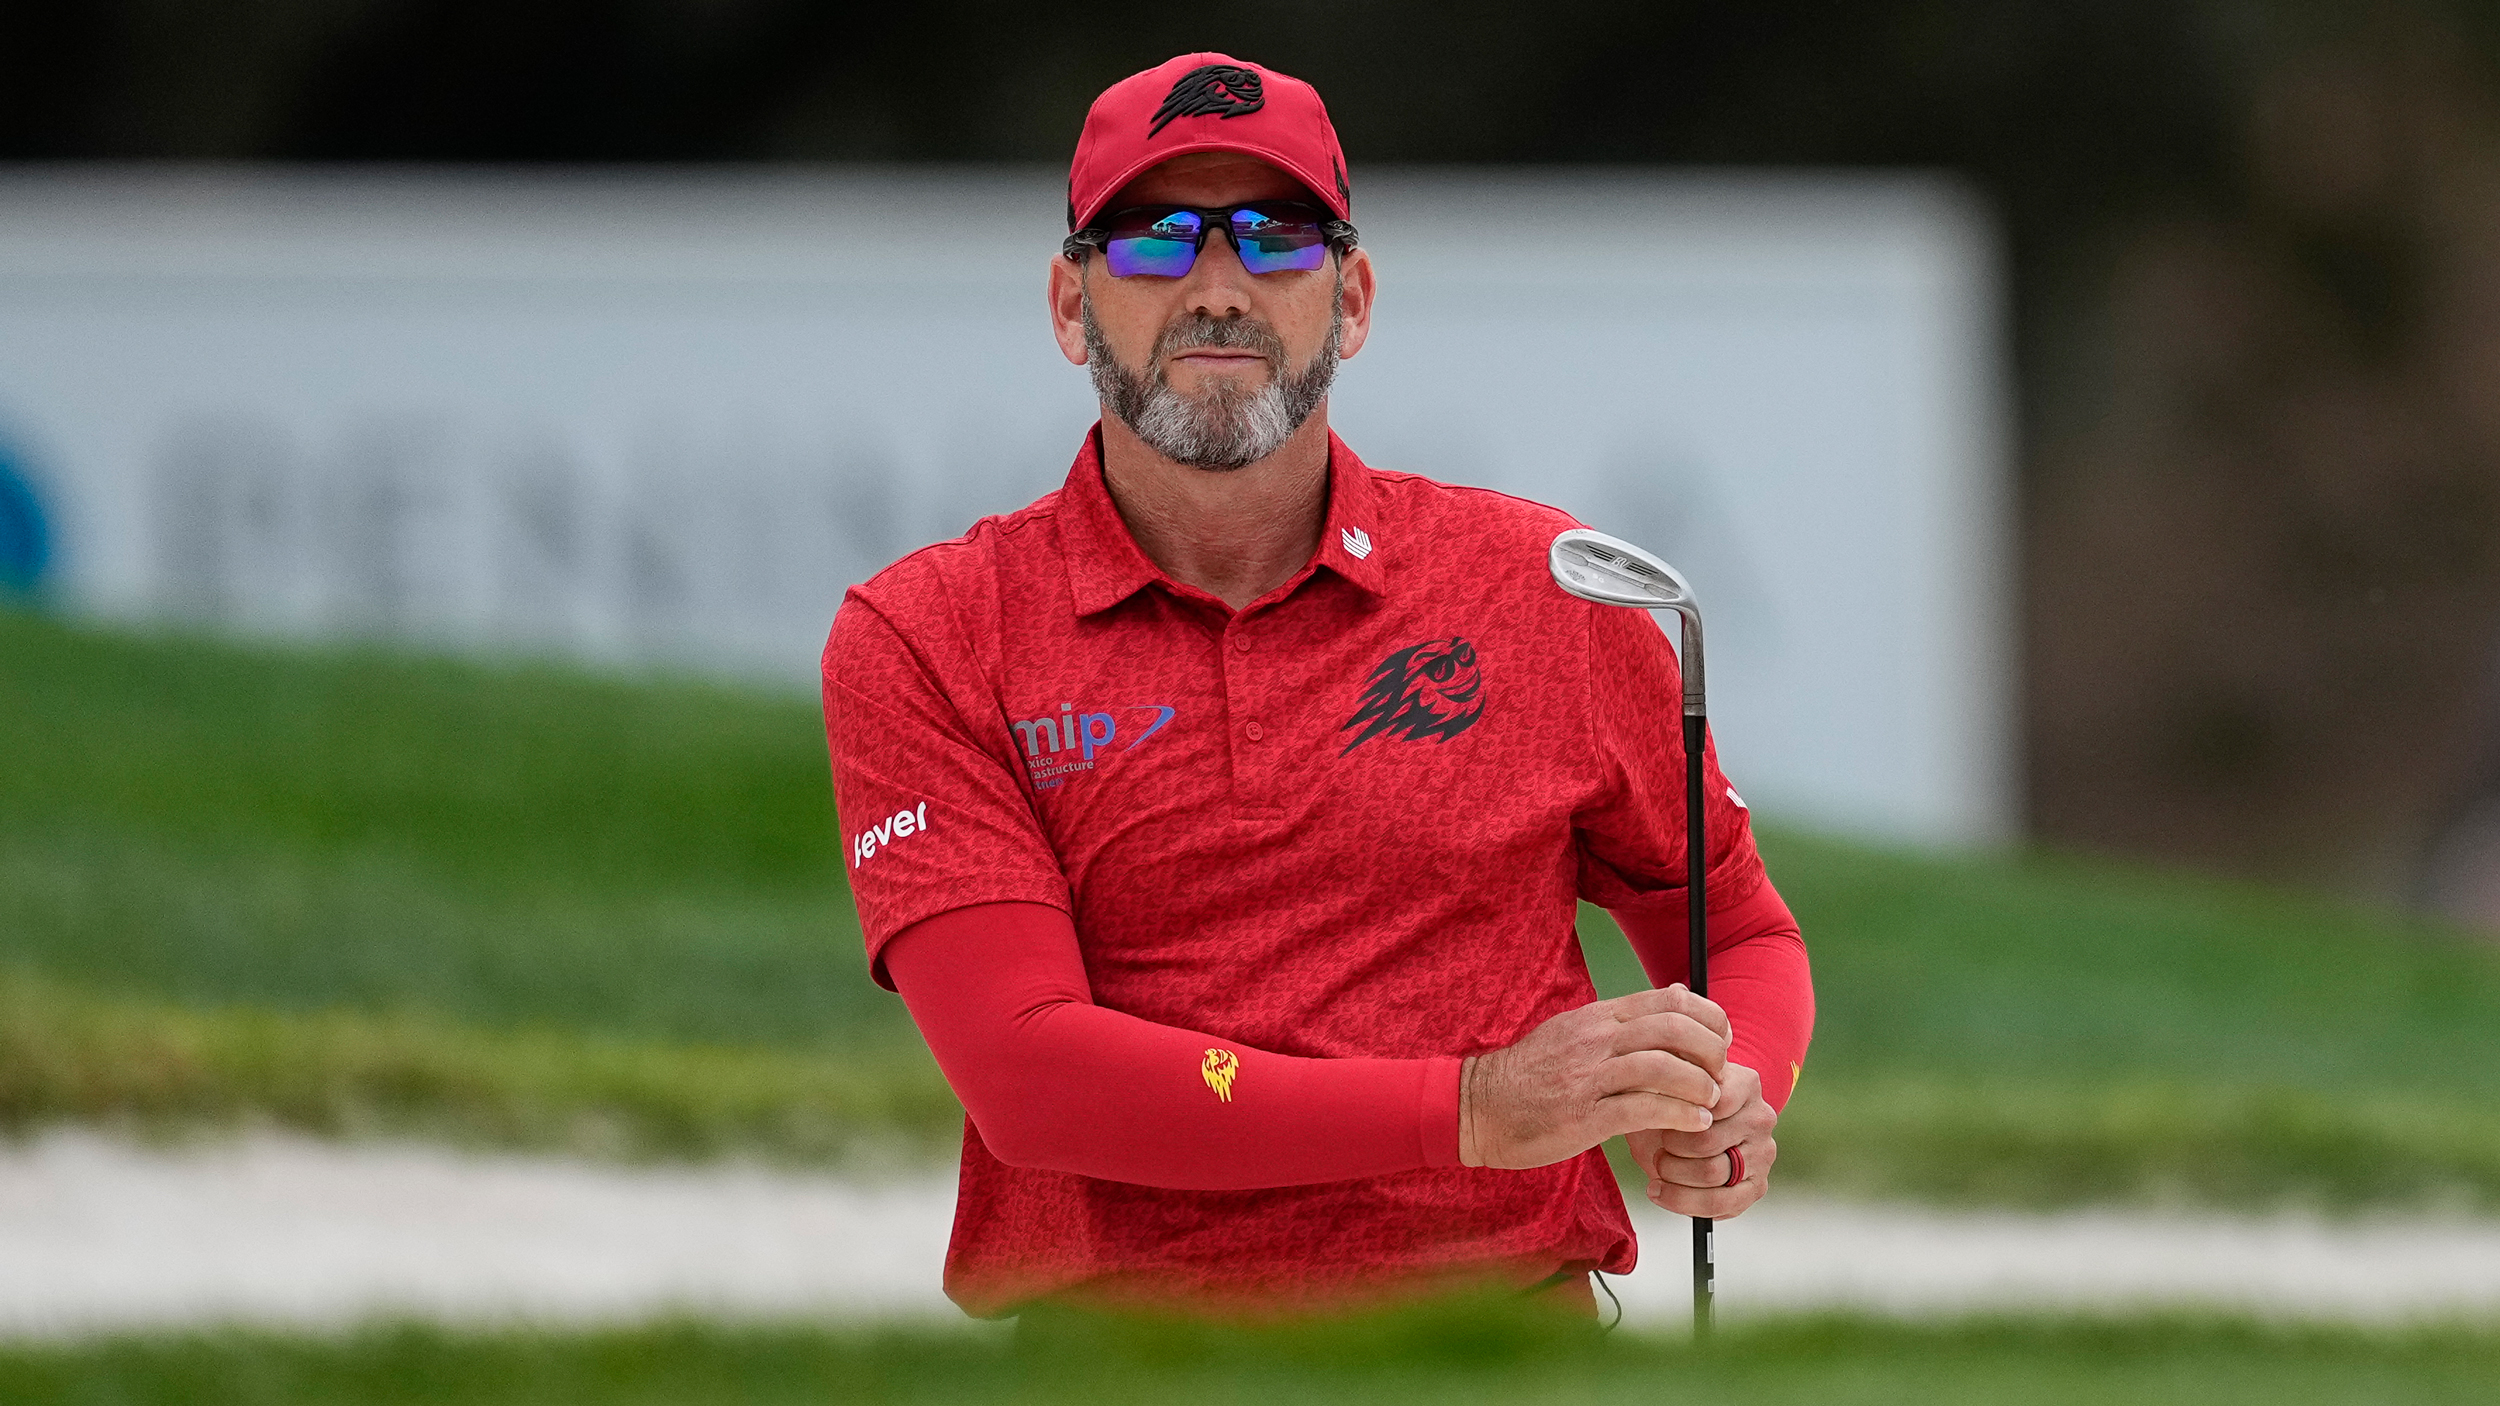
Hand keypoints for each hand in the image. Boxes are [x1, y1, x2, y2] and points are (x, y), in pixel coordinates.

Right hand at [1460, 985, 1728, 1169]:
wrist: (1478, 1106)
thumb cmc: (1532, 1074)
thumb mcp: (1576, 1030)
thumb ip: (1627, 1016)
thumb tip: (1677, 991)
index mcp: (1597, 1016)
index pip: (1668, 1000)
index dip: (1707, 1017)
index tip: (1720, 1040)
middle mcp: (1595, 1039)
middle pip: (1673, 1028)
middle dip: (1710, 1050)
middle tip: (1720, 1072)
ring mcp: (1588, 1076)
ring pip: (1661, 1066)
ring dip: (1698, 1084)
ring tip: (1710, 1100)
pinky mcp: (1582, 1115)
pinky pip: (1642, 1109)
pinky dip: (1677, 1115)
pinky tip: (1692, 1123)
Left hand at [1629, 1060, 1776, 1218]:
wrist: (1689, 1124)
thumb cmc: (1674, 1101)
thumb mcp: (1667, 1080)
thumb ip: (1664, 1076)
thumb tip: (1653, 1079)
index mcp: (1745, 1084)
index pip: (1708, 1100)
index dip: (1673, 1113)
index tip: (1656, 1116)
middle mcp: (1760, 1118)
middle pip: (1706, 1141)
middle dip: (1669, 1150)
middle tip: (1657, 1147)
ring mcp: (1762, 1154)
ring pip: (1711, 1174)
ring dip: (1673, 1175)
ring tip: (1659, 1167)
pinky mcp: (1756, 1187)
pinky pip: (1720, 1204)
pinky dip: (1682, 1202)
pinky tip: (1660, 1191)